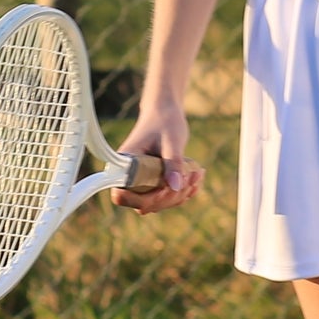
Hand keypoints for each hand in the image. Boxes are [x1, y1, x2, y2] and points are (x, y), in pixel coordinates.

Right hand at [110, 98, 204, 215]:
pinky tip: (196, 176)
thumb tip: (175, 187)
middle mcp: (128, 176)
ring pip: (158, 203)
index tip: (166, 188)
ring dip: (180, 193)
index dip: (142, 199)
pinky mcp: (152, 184)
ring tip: (197, 172)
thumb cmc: (165, 122)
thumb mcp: (172, 141)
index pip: (121, 195)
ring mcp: (140, 182)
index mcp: (124, 164)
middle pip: (144, 204)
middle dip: (171, 195)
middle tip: (193, 176)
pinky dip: (183, 191)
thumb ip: (173, 163)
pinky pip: (166, 197)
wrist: (166, 113)